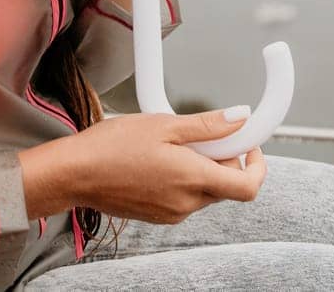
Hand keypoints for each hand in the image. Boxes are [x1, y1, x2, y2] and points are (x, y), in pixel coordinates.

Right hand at [19, 108, 267, 222]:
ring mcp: (171, 214)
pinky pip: (185, 198)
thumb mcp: (165, 124)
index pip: (248, 187)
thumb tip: (240, 117)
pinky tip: (159, 159)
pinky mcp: (158, 216)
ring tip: (173, 144)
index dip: (258, 165)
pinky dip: (184, 179)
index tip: (250, 145)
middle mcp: (186, 204)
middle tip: (202, 135)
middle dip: (224, 159)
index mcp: (193, 180)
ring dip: (202, 168)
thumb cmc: (112, 146)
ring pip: (205, 191)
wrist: (75, 173)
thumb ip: (208, 125)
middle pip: (227, 186)